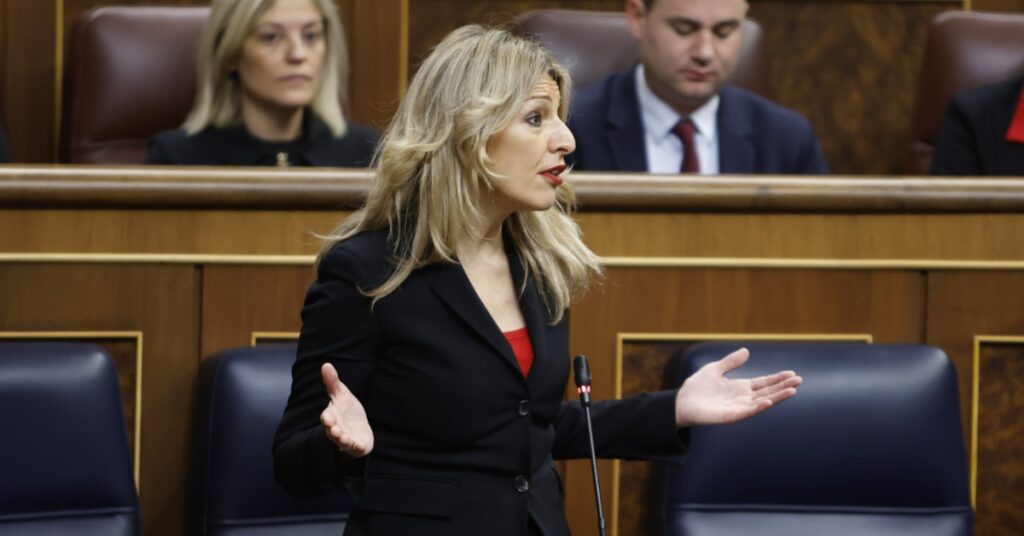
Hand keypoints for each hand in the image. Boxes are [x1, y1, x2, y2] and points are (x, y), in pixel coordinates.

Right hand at [320, 363, 373, 456]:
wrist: (359, 427)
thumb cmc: (347, 411)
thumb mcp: (341, 395)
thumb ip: (333, 382)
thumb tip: (326, 364)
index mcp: (332, 417)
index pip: (327, 418)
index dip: (328, 419)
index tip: (329, 418)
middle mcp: (337, 430)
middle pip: (333, 432)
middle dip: (334, 432)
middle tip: (335, 430)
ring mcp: (347, 439)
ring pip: (343, 442)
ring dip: (343, 440)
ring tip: (345, 438)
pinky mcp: (358, 446)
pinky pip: (357, 449)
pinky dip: (357, 448)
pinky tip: (361, 446)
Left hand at [675, 348, 800, 426]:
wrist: (681, 401)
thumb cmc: (697, 387)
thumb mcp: (715, 369)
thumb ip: (731, 362)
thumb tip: (747, 351)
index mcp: (740, 387)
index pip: (764, 383)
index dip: (777, 379)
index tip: (792, 374)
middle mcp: (743, 398)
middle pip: (768, 392)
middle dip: (783, 387)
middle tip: (799, 381)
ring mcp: (738, 408)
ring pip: (762, 402)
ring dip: (777, 397)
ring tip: (792, 391)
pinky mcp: (730, 416)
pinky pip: (747, 412)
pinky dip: (758, 407)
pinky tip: (768, 401)